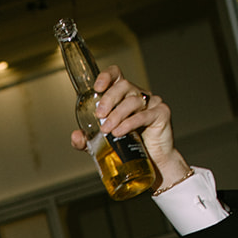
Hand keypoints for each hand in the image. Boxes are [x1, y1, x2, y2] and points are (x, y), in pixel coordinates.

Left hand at [70, 65, 188, 188]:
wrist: (154, 162)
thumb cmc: (129, 147)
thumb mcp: (102, 143)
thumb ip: (87, 140)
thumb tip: (76, 136)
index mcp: (123, 96)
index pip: (116, 76)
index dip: (107, 76)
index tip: (97, 87)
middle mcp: (138, 95)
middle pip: (124, 85)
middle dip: (109, 98)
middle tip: (99, 115)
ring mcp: (152, 103)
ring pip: (133, 101)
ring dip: (117, 114)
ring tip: (107, 130)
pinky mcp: (162, 114)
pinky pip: (144, 115)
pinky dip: (130, 123)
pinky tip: (120, 131)